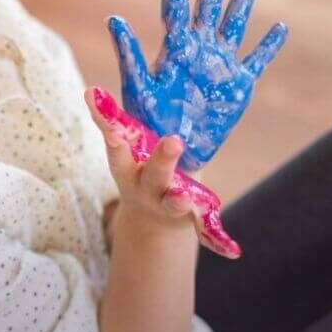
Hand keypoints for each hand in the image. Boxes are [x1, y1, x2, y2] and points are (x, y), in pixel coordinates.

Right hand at [87, 87, 240, 258]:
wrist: (154, 214)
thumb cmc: (143, 165)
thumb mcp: (131, 144)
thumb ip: (116, 120)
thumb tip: (100, 79)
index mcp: (128, 163)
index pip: (116, 141)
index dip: (108, 124)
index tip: (97, 100)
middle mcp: (142, 186)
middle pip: (152, 173)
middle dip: (161, 159)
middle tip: (173, 141)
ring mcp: (165, 205)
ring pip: (174, 203)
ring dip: (181, 201)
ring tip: (189, 199)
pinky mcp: (190, 221)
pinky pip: (206, 232)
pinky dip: (218, 242)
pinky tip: (234, 251)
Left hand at [108, 0, 288, 170]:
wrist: (165, 159)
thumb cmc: (143, 126)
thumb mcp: (135, 91)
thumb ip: (129, 57)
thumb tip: (113, 19)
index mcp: (173, 50)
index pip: (174, 2)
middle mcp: (197, 51)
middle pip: (209, 2)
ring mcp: (219, 66)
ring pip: (235, 22)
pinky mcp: (238, 88)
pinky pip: (257, 61)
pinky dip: (269, 46)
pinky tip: (280, 28)